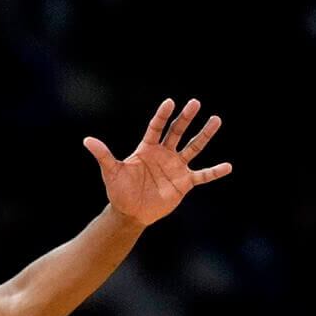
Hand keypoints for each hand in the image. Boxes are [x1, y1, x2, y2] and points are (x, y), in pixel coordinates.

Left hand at [83, 98, 230, 226]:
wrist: (130, 212)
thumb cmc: (119, 191)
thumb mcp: (111, 172)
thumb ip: (104, 156)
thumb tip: (87, 140)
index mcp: (147, 148)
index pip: (157, 127)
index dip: (162, 116)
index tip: (170, 102)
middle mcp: (164, 154)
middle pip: (178, 132)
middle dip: (186, 118)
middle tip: (195, 103)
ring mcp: (176, 167)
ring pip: (193, 147)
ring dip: (204, 134)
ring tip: (216, 119)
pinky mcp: (184, 182)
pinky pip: (203, 175)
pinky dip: (215, 172)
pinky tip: (228, 166)